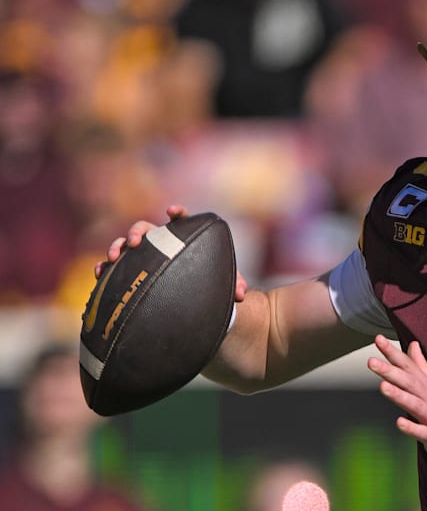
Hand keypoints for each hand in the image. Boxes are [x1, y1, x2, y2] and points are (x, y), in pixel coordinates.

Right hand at [95, 205, 248, 301]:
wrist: (193, 298)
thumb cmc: (209, 282)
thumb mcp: (222, 282)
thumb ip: (234, 283)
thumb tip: (242, 294)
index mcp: (183, 238)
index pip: (181, 221)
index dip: (177, 213)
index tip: (172, 212)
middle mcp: (160, 242)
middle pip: (146, 228)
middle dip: (138, 231)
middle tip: (136, 241)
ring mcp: (143, 256)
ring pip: (125, 245)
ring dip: (117, 247)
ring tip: (114, 257)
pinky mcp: (130, 271)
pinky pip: (114, 268)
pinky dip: (106, 269)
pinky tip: (100, 274)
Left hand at [368, 335, 426, 475]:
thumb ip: (421, 366)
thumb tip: (412, 345)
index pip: (408, 366)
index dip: (393, 353)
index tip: (378, 340)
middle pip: (409, 382)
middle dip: (391, 371)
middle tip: (372, 362)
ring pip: (415, 404)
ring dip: (399, 395)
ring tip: (383, 387)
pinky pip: (422, 432)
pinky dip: (411, 427)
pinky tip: (399, 422)